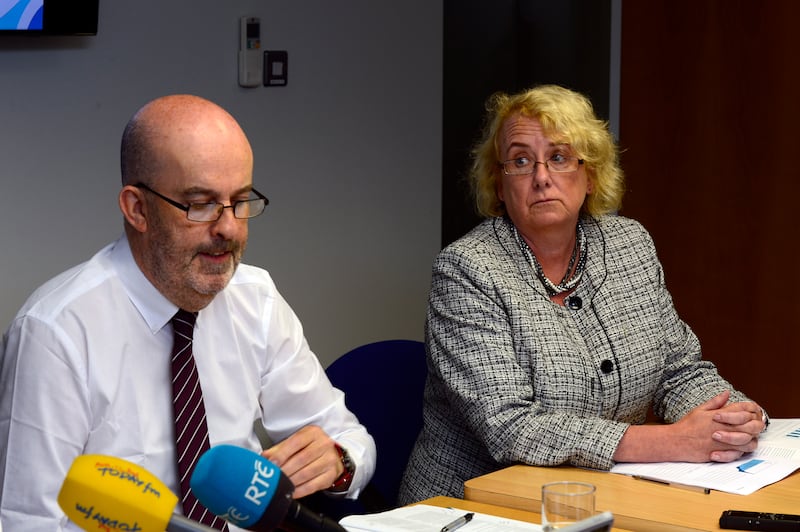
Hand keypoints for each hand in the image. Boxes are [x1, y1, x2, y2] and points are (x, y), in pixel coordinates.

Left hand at [261, 425, 343, 498]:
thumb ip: (279, 449)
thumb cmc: (310, 447)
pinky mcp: (331, 475)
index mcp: (313, 433)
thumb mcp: (296, 442)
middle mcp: (324, 444)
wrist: (331, 455)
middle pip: (302, 458)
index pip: (296, 442)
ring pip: (307, 473)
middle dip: (285, 470)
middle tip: (273, 478)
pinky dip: (300, 490)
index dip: (282, 453)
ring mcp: (330, 460)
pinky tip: (291, 492)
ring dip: (291, 481)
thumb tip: (264, 458)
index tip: (272, 463)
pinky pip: (313, 485)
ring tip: (280, 485)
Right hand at [615, 391, 762, 463]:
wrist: (676, 441)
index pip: (742, 409)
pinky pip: (739, 454)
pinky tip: (738, 449)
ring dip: (750, 440)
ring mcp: (724, 441)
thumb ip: (715, 402)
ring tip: (746, 438)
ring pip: (748, 441)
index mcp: (719, 415)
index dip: (749, 409)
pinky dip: (741, 451)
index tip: (750, 411)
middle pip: (750, 426)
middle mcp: (723, 428)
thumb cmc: (686, 426)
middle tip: (752, 426)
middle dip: (754, 425)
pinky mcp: (721, 453)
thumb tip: (726, 393)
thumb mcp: (700, 410)